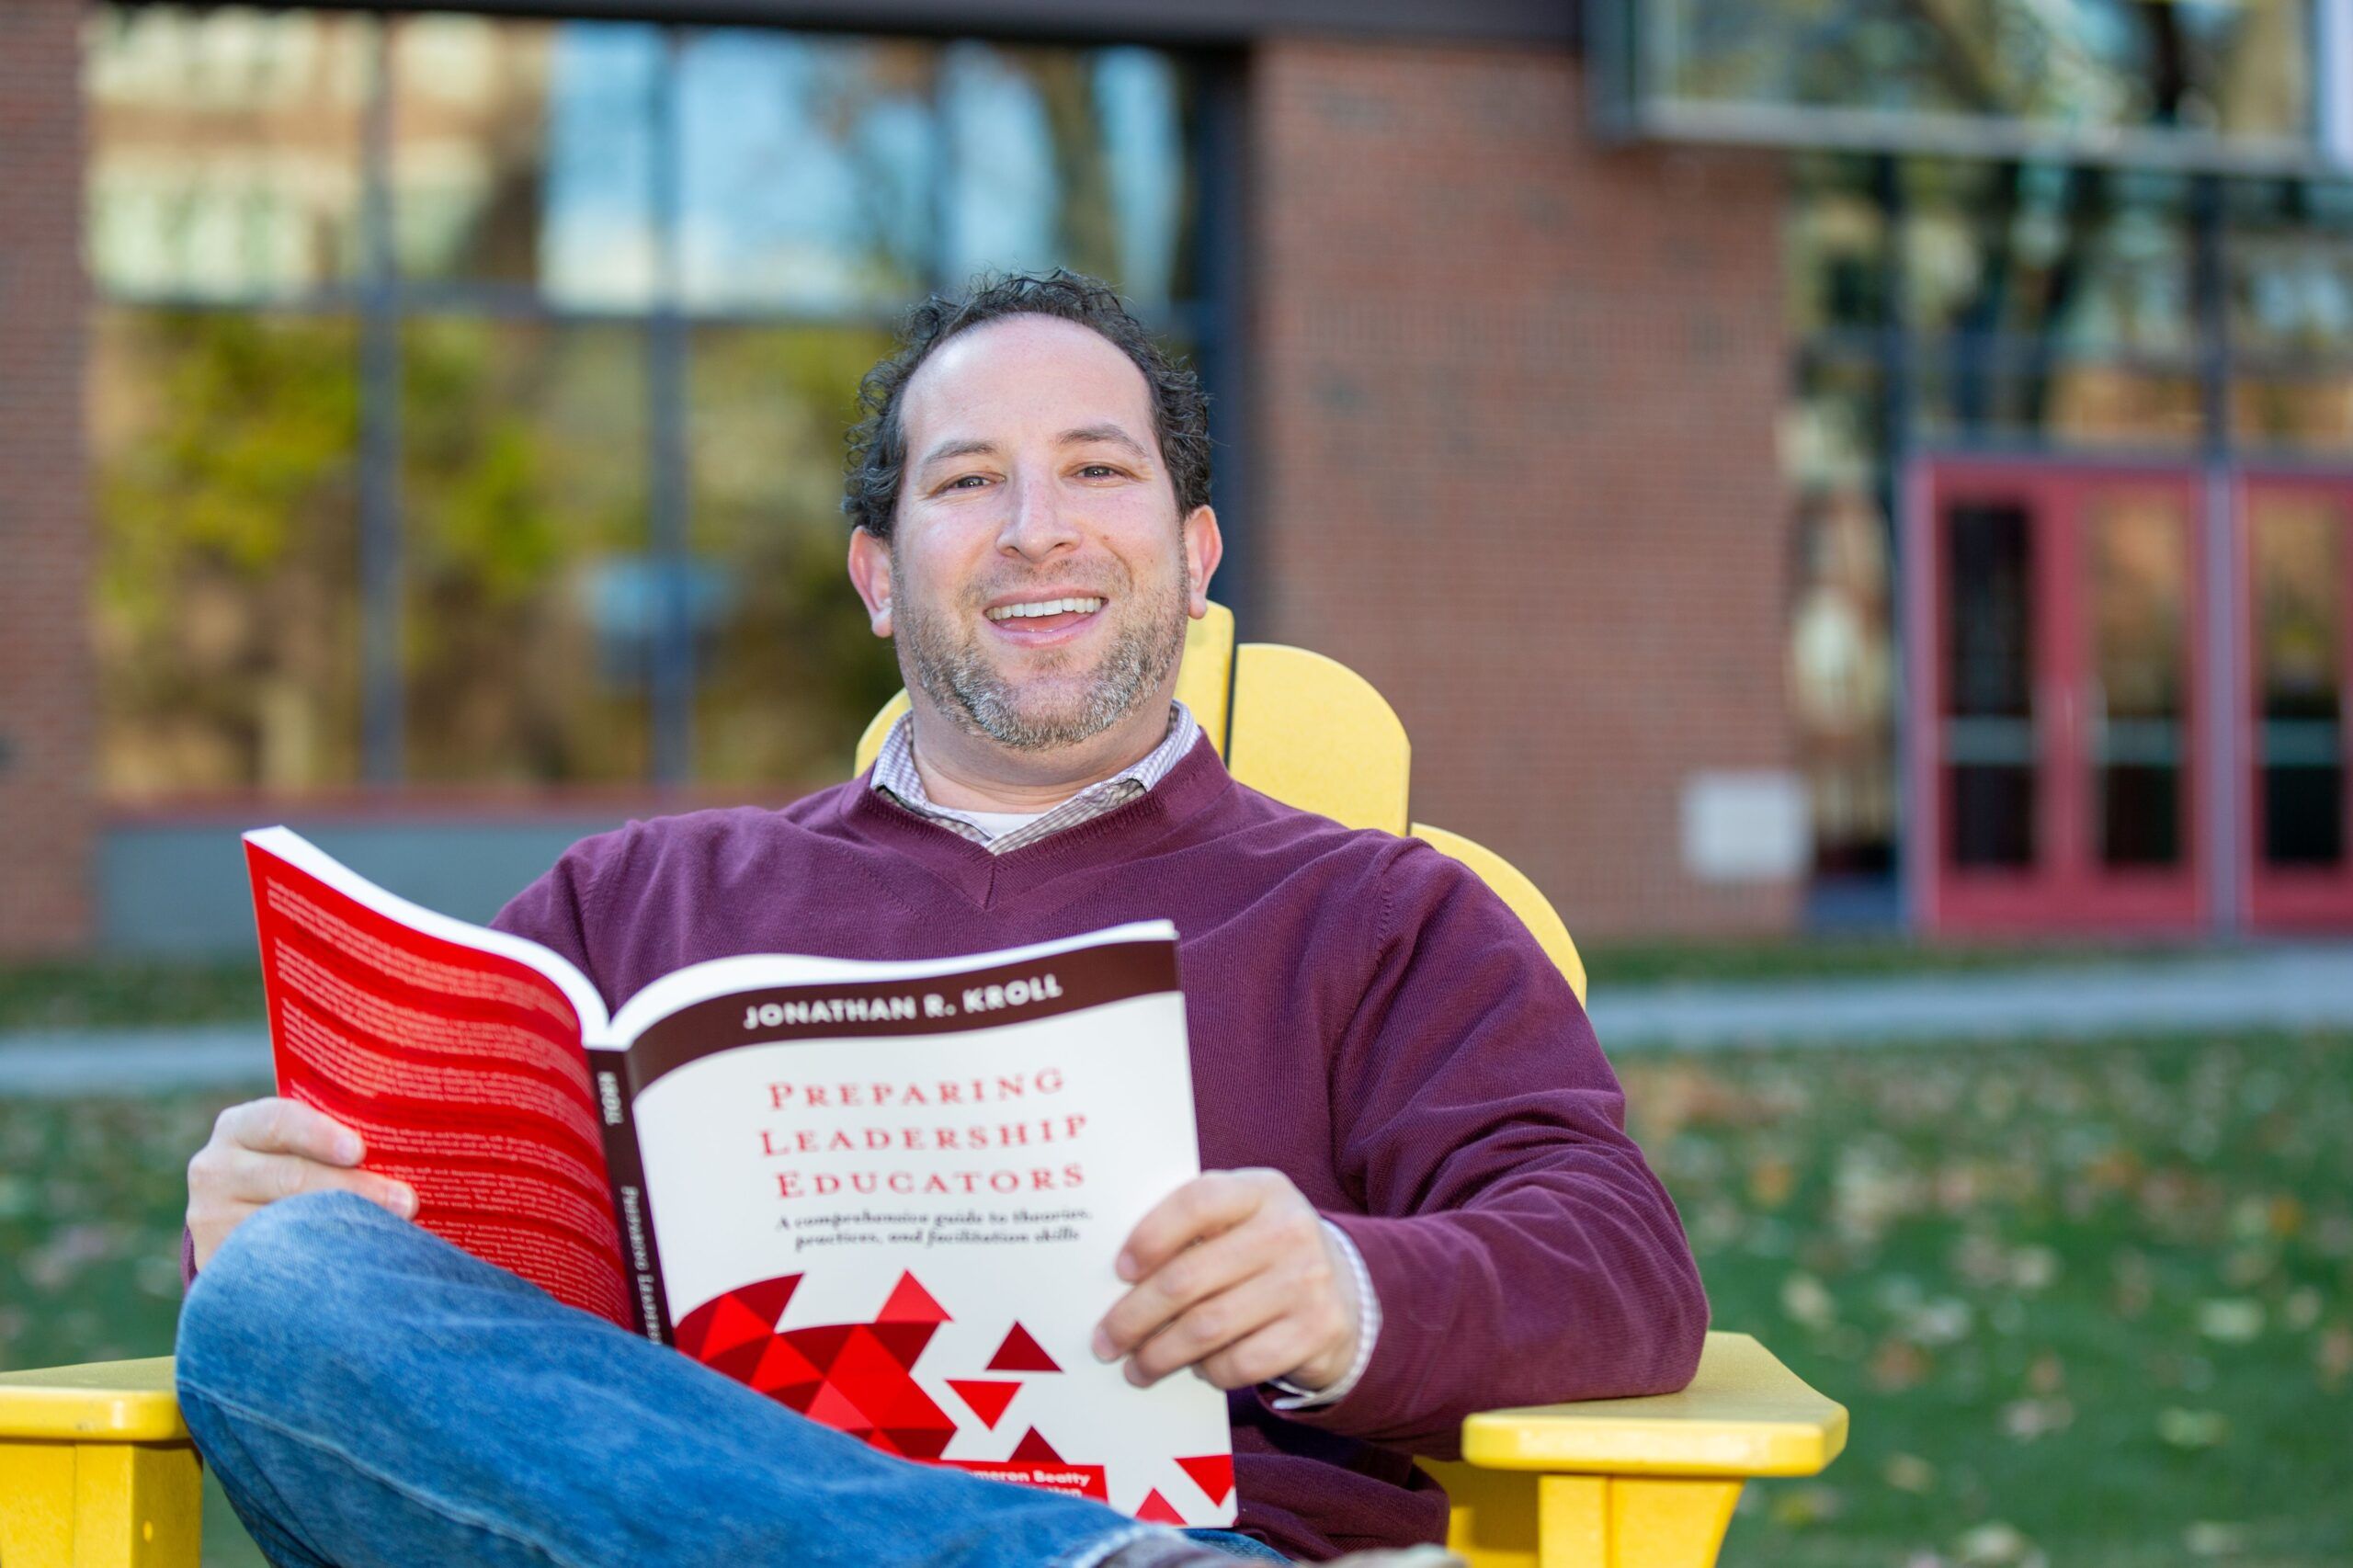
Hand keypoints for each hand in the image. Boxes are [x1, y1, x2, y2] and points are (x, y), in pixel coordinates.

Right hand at [186, 1097, 416, 1269]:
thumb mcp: (303, 1149)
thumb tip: (408, 1142)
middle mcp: (216, 1170)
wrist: (245, 1224)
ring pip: (283, 1225)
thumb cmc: (298, 1173)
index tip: (359, 1150)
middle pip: (290, 1177)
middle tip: (406, 1202)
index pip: (278, 1121)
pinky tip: (352, 1267)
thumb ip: (337, 1141)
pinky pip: (272, 1264)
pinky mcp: (217, 1264)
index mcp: (241, 1128)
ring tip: (390, 1235)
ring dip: (343, 1230)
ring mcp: (210, 1220)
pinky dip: (316, 1265)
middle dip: (353, 1189)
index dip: (319, 1134)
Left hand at [1091, 1168, 1359, 1393]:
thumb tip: (1118, 1278)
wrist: (1345, 1288)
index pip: (1196, 1202)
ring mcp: (1308, 1281)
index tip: (1119, 1271)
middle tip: (1106, 1341)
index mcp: (1261, 1189)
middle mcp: (1289, 1229)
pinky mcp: (1318, 1331)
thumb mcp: (1240, 1219)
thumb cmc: (1263, 1251)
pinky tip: (1198, 1368)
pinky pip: (1241, 1362)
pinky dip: (1210, 1371)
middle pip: (1188, 1278)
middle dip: (1134, 1316)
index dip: (1150, 1236)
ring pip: (1208, 1327)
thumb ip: (1193, 1229)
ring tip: (1137, 1366)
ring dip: (1160, 1354)